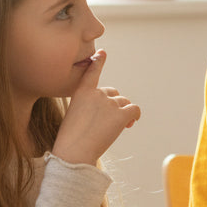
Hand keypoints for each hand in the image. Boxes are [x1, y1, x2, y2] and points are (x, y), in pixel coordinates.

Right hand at [51, 50, 141, 165]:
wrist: (74, 152)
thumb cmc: (71, 139)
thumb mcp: (74, 115)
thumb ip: (89, 106)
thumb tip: (111, 110)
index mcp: (81, 92)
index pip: (92, 72)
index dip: (98, 62)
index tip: (102, 53)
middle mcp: (97, 93)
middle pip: (113, 93)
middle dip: (113, 105)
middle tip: (108, 122)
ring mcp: (109, 103)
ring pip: (124, 102)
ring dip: (123, 112)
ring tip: (116, 127)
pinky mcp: (120, 114)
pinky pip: (134, 109)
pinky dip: (135, 115)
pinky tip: (131, 124)